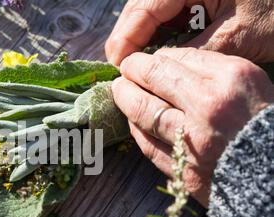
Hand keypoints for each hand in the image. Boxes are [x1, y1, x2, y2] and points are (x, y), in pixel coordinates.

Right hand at [105, 0, 273, 65]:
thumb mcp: (237, 36)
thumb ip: (192, 53)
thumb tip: (156, 70)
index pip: (144, 8)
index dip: (127, 39)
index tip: (119, 67)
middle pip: (141, 5)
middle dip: (130, 37)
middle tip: (122, 68)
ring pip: (151, 7)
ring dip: (142, 35)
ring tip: (134, 63)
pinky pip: (168, 8)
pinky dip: (159, 30)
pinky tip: (156, 50)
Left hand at [112, 48, 273, 205]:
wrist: (272, 175)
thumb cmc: (263, 124)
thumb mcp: (247, 83)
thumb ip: (208, 69)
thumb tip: (166, 64)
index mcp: (230, 80)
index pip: (175, 59)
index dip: (151, 58)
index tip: (142, 60)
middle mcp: (208, 108)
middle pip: (153, 80)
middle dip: (131, 72)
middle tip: (124, 72)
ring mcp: (192, 141)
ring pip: (143, 113)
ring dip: (125, 99)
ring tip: (120, 92)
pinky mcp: (182, 169)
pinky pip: (147, 145)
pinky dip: (136, 129)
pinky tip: (133, 121)